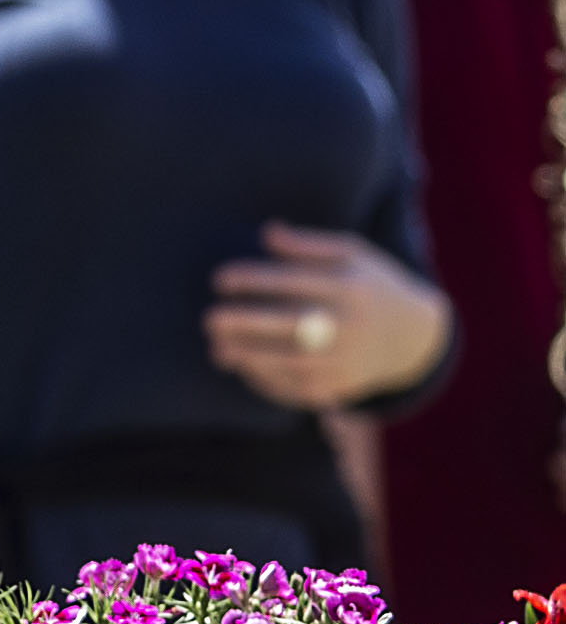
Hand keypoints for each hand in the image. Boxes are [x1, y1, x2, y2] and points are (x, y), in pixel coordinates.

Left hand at [206, 224, 449, 410]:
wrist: (414, 338)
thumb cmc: (369, 285)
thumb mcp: (352, 254)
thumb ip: (308, 244)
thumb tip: (267, 234)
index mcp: (349, 288)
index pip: (294, 282)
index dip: (253, 280)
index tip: (219, 279)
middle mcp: (350, 328)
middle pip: (293, 328)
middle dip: (248, 325)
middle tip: (210, 319)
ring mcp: (348, 362)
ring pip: (294, 365)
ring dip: (252, 360)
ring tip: (219, 350)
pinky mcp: (343, 388)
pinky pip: (301, 389)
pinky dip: (269, 382)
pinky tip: (244, 369)